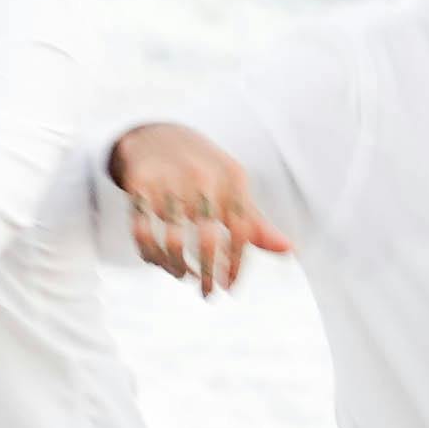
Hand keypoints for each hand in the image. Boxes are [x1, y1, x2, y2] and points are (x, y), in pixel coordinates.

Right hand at [107, 124, 287, 296]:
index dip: (237, 264)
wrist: (157, 133)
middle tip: (208, 294)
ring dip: (178, 267)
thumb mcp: (233, 187)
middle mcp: (202, 176)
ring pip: (173, 240)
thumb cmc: (204, 171)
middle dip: (208, 274)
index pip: (242, 231)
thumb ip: (255, 221)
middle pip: (208, 239)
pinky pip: (142, 231)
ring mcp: (169, 180)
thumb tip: (289, 250)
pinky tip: (157, 263)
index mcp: (232, 177)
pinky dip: (150, 254)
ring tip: (183, 276)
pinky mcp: (139, 184)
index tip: (229, 286)